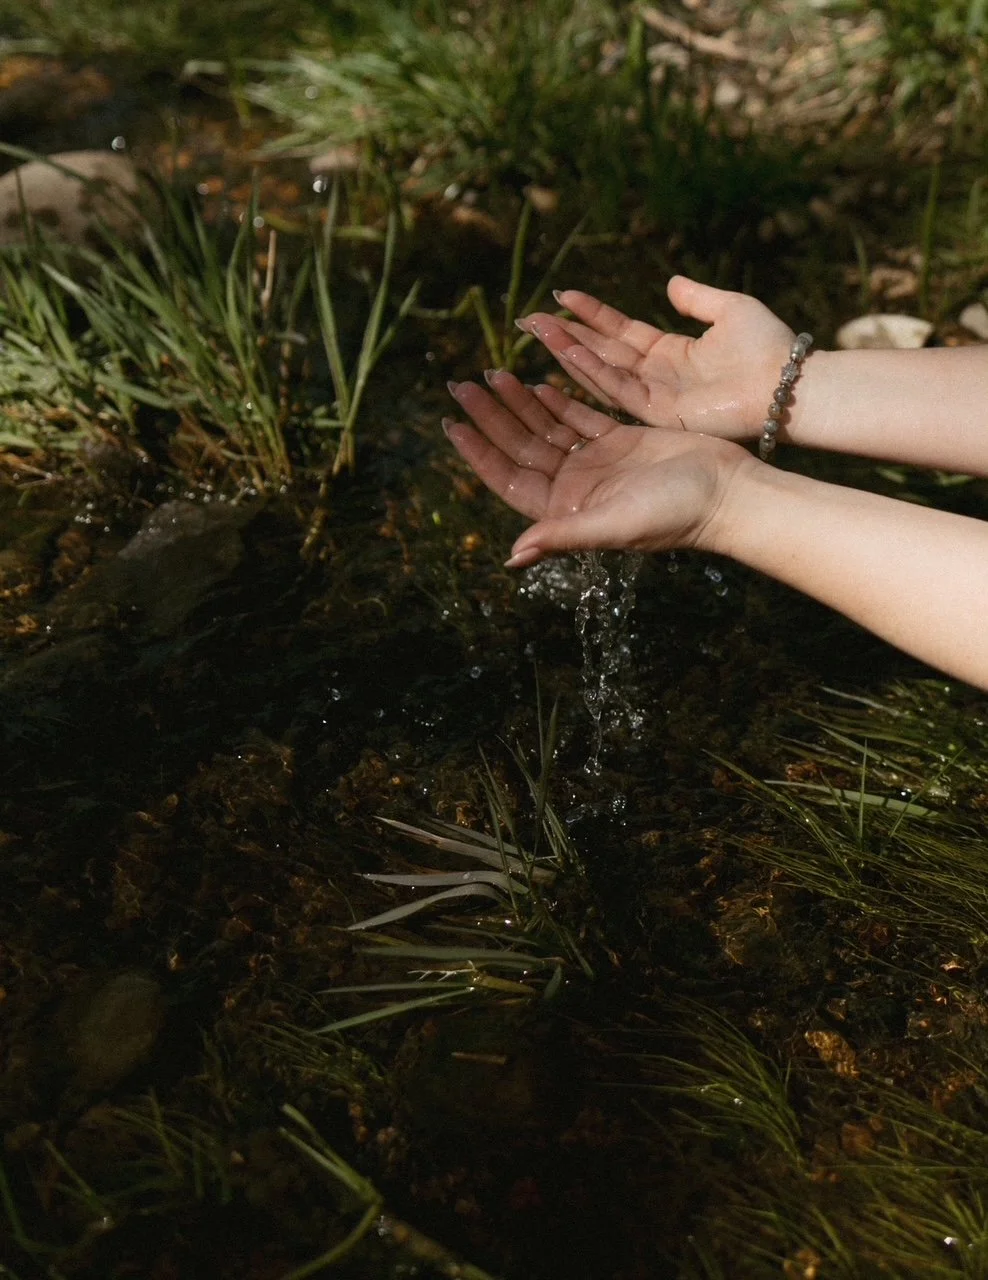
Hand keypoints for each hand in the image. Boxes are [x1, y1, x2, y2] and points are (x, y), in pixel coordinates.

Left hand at [444, 369, 752, 566]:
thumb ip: (562, 536)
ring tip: (493, 373)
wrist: (728, 494)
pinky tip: (538, 381)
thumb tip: (512, 556)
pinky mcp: (620, 443)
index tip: (452, 424)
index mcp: (566, 510)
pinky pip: (579, 418)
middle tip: (462, 384)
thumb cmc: (674, 515)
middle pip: (521, 448)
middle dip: (491, 417)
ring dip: (520, 403)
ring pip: (547, 428)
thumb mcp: (613, 525)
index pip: (509, 478)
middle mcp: (576, 489)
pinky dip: (558, 399)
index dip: (479, 452)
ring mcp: (597, 464)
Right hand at [516, 276, 796, 440]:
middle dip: (565, 334)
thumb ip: (698, 298)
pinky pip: (616, 389)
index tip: (564, 295)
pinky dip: (590, 371)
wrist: (785, 384)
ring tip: (538, 331)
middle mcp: (655, 376)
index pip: (620, 331)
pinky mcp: (656, 413)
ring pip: (600, 371)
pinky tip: (567, 352)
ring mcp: (654, 396)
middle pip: (601, 351)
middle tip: (529, 318)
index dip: (592, 314)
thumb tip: (671, 283)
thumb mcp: (730, 309)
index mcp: (670, 353)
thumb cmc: (766, 349)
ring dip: (568, 351)